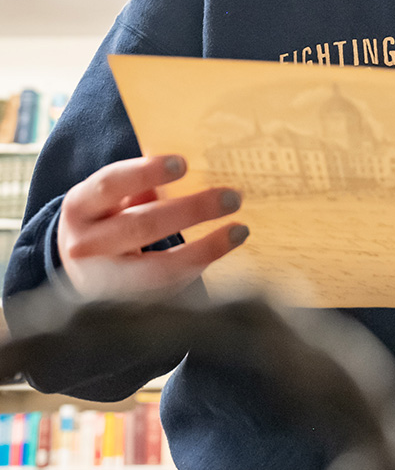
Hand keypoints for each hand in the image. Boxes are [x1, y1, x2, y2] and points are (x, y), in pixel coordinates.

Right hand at [58, 155, 247, 297]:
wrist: (81, 276)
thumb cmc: (106, 223)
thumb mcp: (110, 201)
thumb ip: (140, 184)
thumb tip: (193, 164)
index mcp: (80, 207)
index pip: (111, 184)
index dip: (146, 172)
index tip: (184, 163)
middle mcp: (84, 245)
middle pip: (142, 225)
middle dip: (191, 210)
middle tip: (231, 197)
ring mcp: (104, 281)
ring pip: (159, 267)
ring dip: (205, 247)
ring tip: (239, 230)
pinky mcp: (126, 306)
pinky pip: (169, 287)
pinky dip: (199, 266)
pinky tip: (223, 250)